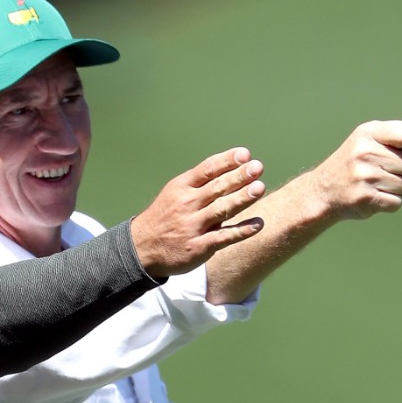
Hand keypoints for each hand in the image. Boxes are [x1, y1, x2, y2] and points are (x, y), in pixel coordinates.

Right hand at [131, 147, 265, 277]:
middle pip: (217, 188)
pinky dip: (241, 231)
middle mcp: (186, 205)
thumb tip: (233, 166)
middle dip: (238, 176)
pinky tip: (258, 224)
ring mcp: (192, 226)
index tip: (245, 154)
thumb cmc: (165, 217)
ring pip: (222, 210)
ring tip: (260, 188)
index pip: (207, 170)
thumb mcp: (174, 193)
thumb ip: (200, 183)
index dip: (227, 161)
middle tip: (257, 167)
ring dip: (242, 198)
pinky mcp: (198, 247)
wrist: (141, 248)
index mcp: (181, 188)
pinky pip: (223, 238)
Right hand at [310, 116, 401, 220]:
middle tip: (389, 171)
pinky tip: (375, 196)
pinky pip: (397, 202)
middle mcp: (365, 153)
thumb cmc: (352, 162)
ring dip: (398, 188)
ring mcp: (364, 176)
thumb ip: (398, 132)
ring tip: (379, 184)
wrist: (323, 190)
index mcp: (368, 133)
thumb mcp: (369, 140)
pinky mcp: (365, 198)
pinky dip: (390, 202)